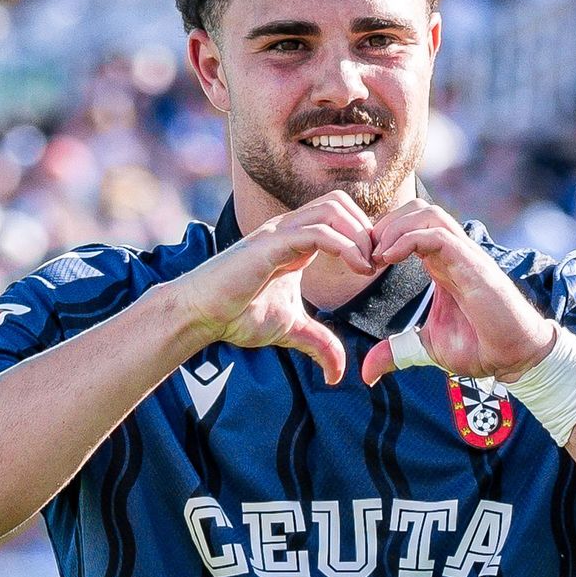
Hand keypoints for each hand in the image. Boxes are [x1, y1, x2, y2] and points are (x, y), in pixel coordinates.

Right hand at [171, 191, 374, 383]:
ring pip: (332, 208)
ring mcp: (278, 233)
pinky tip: (356, 269)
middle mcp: (288, 229)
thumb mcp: (290, 329)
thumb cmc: (236, 315)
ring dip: (358, 234)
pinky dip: (345, 246)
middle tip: (374, 264)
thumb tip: (336, 374)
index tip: (375, 268)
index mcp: (295, 241)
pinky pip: (317, 232)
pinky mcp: (270, 244)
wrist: (200, 316)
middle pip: (339, 202)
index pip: (339, 216)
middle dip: (366, 228)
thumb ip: (318, 344)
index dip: (363, 236)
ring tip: (366, 267)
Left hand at [360, 200, 557, 385]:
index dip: (382, 236)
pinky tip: (389, 259)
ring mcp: (465, 256)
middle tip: (365, 254)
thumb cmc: (479, 347)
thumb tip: (367, 372)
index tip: (362, 262)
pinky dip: (408, 239)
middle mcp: (453, 254)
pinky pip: (438, 235)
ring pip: (429, 213)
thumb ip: (396, 352)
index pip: (411, 225)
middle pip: (418, 209)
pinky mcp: (473, 265)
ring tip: (377, 256)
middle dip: (385, 224)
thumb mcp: (426, 348)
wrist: (513, 358)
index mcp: (441, 264)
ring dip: (395, 227)